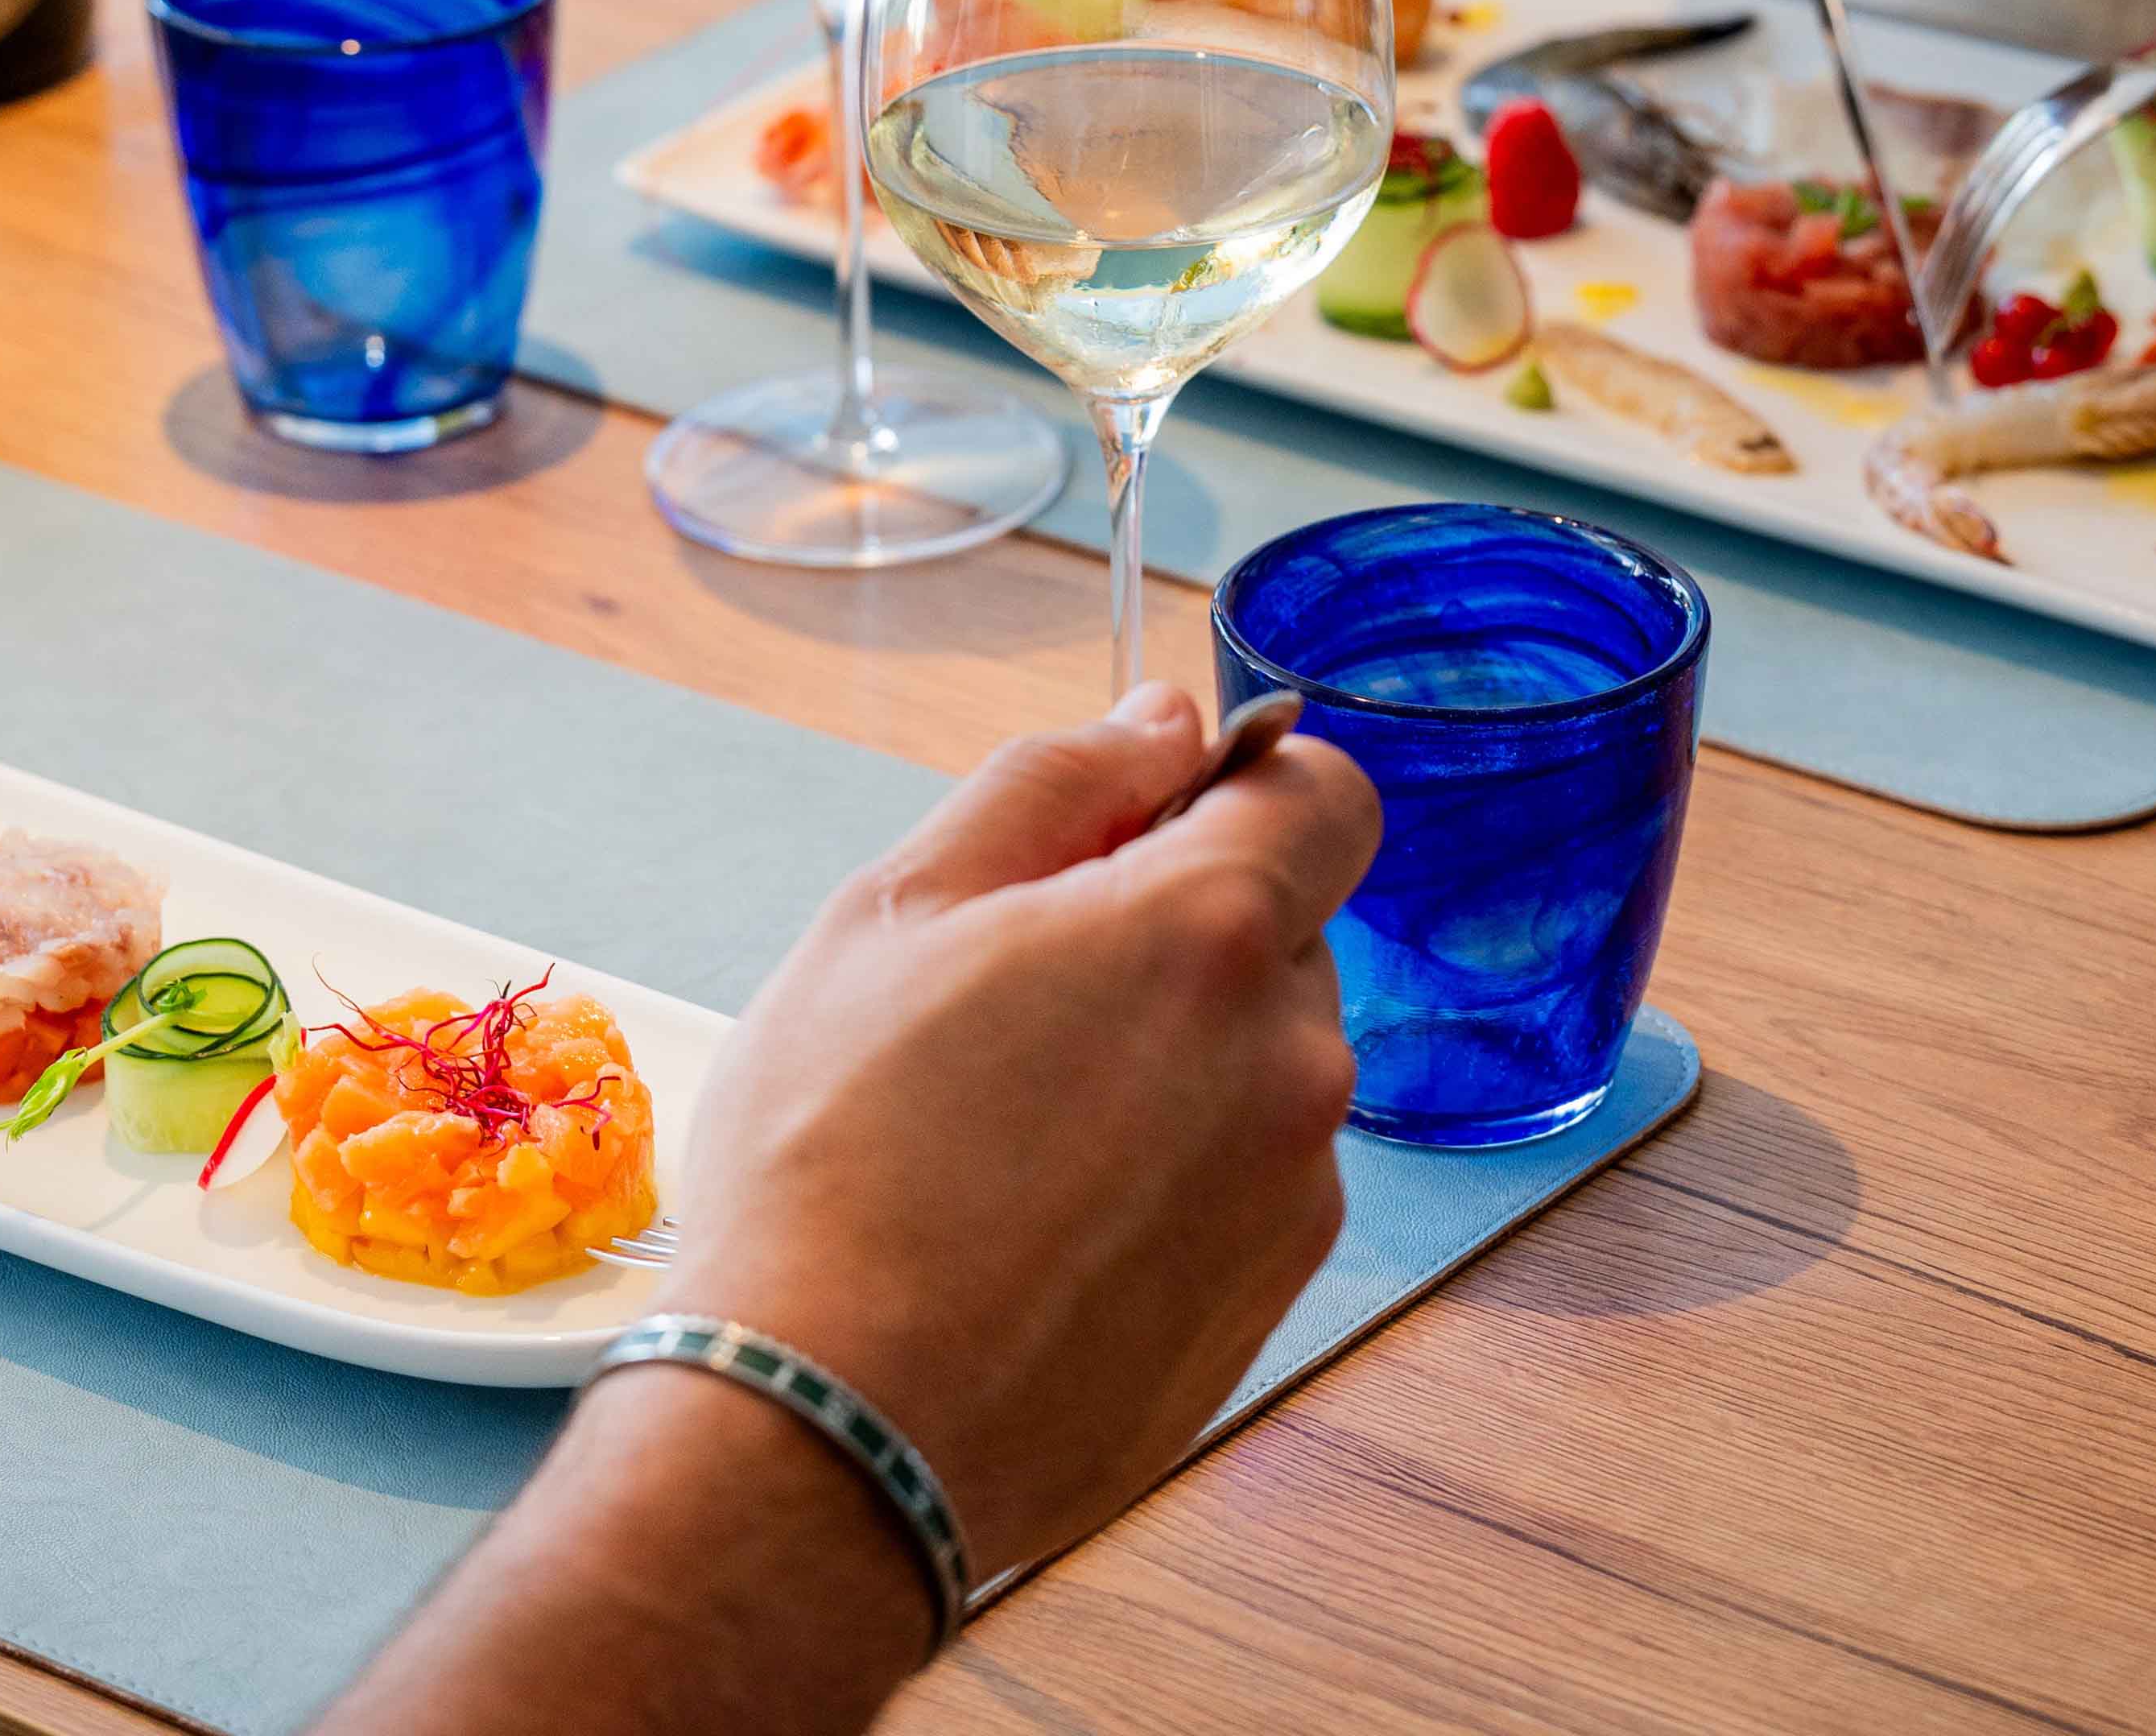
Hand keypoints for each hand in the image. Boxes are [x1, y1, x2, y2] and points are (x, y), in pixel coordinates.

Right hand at [649, 683, 1378, 1581]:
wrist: (827, 1434)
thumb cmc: (836, 1157)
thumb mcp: (899, 905)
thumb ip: (1054, 785)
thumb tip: (1161, 722)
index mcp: (1209, 937)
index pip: (1328, 794)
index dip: (1239, 783)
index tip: (1140, 820)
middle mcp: (1291, 1066)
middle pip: (1277, 935)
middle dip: (1170, 931)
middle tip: (1008, 993)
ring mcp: (1289, 1204)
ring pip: (1252, 1065)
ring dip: (1162, 1060)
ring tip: (1000, 1129)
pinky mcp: (1263, 1317)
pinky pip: (1234, 1187)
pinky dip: (1157, 1179)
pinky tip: (1028, 1225)